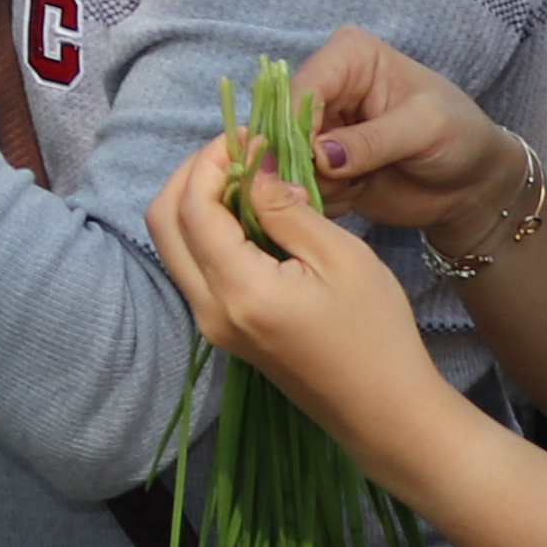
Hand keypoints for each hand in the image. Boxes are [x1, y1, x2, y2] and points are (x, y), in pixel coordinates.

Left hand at [145, 134, 456, 461]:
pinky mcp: (222, 330)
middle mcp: (209, 310)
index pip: (193, 208)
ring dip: (196, 200)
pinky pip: (196, 267)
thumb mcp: (341, 258)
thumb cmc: (377, 334)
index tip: (249, 135)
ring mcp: (211, 324)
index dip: (212, 160)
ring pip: (174, 246)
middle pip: (163, 224)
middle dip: (191, 174)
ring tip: (246, 172)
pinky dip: (208, 229)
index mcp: (238, 291)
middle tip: (237, 148)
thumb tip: (255, 169)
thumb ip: (288, 210)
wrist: (383, 411)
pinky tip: (250, 210)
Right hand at [287, 27, 522, 229]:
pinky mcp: (319, 165)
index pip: (302, 88)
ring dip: (314, 184)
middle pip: (282, 125)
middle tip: (339, 183)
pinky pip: (298, 186)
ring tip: (357, 186)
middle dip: (303, 161)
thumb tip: (321, 156)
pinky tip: (356, 194)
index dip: (298, 127)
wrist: (473, 184)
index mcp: (348, 58)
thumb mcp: (426, 129)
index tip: (317, 164)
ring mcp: (319, 129)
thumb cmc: (461, 136)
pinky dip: (322, 198)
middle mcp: (326, 89)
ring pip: (286, 161)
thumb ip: (373, 140)